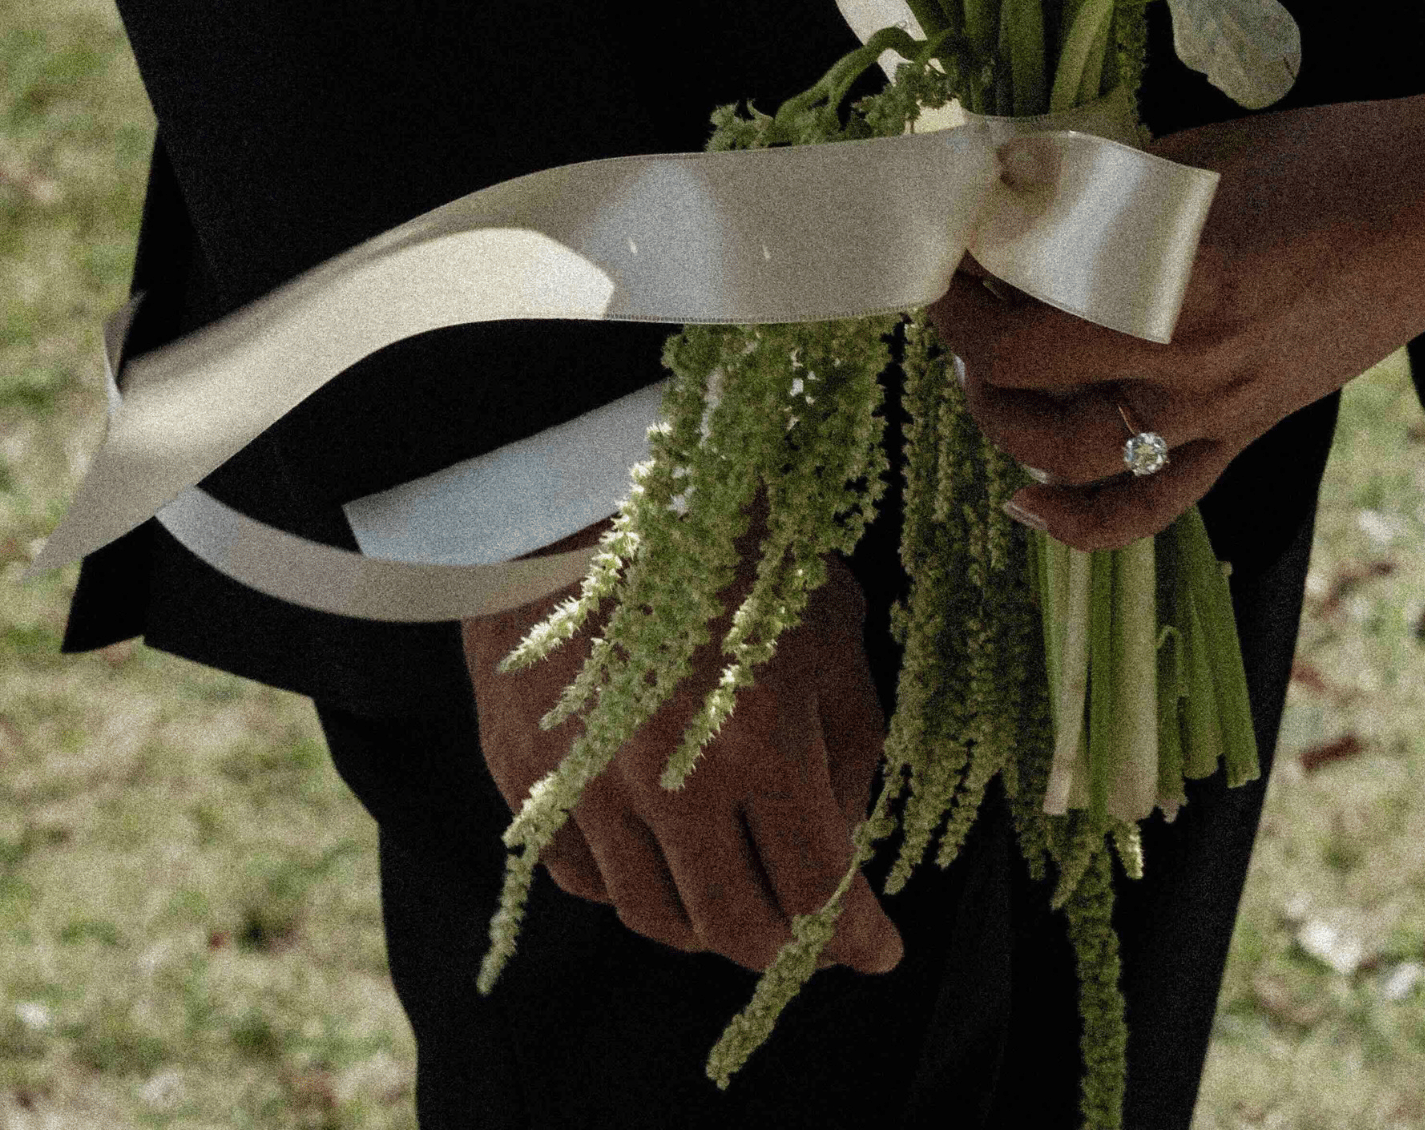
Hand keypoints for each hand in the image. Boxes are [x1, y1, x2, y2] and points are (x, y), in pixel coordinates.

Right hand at [462, 504, 902, 975]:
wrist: (586, 490)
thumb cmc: (729, 541)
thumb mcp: (824, 618)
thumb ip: (848, 736)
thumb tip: (844, 832)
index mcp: (758, 736)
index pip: (817, 885)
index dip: (856, 936)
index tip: (881, 952)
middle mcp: (669, 780)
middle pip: (734, 925)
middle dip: (784, 946)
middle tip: (809, 936)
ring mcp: (588, 786)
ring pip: (655, 916)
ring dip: (708, 924)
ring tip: (739, 898)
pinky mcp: (526, 778)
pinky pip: (585, 878)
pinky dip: (633, 887)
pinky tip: (663, 857)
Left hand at [934, 95, 1424, 553]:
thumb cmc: (1328, 157)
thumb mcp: (1198, 151)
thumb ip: (1104, 187)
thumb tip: (1015, 189)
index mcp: (1167, 280)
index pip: (1018, 319)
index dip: (956, 292)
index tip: (943, 250)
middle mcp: (1185, 361)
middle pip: (1025, 385)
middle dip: (968, 344)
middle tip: (959, 297)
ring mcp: (1219, 411)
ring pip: (1070, 458)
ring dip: (1004, 421)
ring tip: (985, 374)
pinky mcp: (1248, 434)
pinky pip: (1151, 504)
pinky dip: (1079, 522)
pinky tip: (1025, 505)